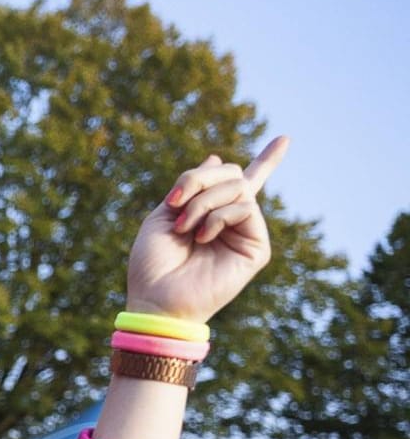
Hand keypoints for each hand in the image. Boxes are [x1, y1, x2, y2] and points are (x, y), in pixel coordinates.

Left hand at [126, 137, 288, 323]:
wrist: (156, 299)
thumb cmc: (153, 262)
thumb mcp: (164, 214)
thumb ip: (190, 187)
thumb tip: (217, 157)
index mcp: (210, 212)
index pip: (242, 182)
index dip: (267, 161)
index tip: (285, 139)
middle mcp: (232, 221)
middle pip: (232, 173)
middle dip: (198, 179)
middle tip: (175, 202)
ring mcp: (246, 233)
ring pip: (238, 187)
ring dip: (203, 201)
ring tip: (184, 228)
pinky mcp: (257, 248)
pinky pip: (245, 208)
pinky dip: (217, 216)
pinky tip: (202, 236)